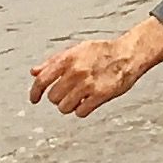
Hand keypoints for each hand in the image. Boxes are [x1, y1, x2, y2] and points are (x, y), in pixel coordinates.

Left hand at [29, 18, 162, 116]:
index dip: (35, 92)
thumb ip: (53, 62)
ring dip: (69, 106)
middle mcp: (76, 72)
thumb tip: (34, 72)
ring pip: (65, 107)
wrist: (128, 54)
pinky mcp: (101, 95)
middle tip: (67, 94)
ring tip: (78, 99)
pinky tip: (87, 102)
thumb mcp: (75, 50)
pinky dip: (81, 110)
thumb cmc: (102, 52)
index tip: (34, 99)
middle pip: (53, 97)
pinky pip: (81, 112)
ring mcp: (88, 85)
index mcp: (67, 60)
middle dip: (58, 98)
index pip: (42, 80)